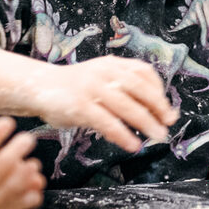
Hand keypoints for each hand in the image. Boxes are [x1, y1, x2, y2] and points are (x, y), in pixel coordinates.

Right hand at [27, 57, 176, 152]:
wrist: (39, 86)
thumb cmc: (76, 88)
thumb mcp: (101, 79)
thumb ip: (125, 90)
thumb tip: (157, 112)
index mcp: (112, 64)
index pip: (144, 72)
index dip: (159, 91)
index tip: (168, 110)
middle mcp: (104, 72)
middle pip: (140, 89)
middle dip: (158, 108)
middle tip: (169, 125)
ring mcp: (92, 88)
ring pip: (127, 106)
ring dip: (146, 123)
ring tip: (157, 137)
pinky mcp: (80, 106)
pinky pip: (107, 122)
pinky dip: (123, 135)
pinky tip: (132, 145)